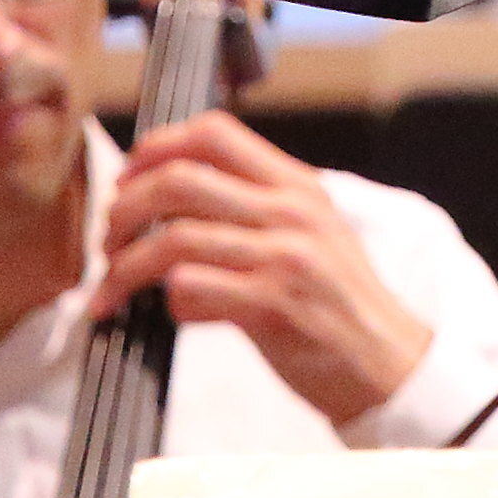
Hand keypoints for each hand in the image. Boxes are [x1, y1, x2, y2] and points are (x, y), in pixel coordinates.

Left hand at [95, 115, 430, 425]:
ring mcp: (283, 259)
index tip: (128, 179)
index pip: (213, 133)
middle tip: (110, 240)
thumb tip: (174, 193)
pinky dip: (167, 304)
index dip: (156, 148)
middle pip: (179, 181)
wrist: (388, 364)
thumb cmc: (339, 304)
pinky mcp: (272, 308)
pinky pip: (190, 290)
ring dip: (127, 267)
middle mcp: (292, 213)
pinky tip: (171, 317)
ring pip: (173, 240)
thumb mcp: (314, 234)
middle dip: (125, 210)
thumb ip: (258, 206)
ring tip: (115, 287)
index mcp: (298, 187)